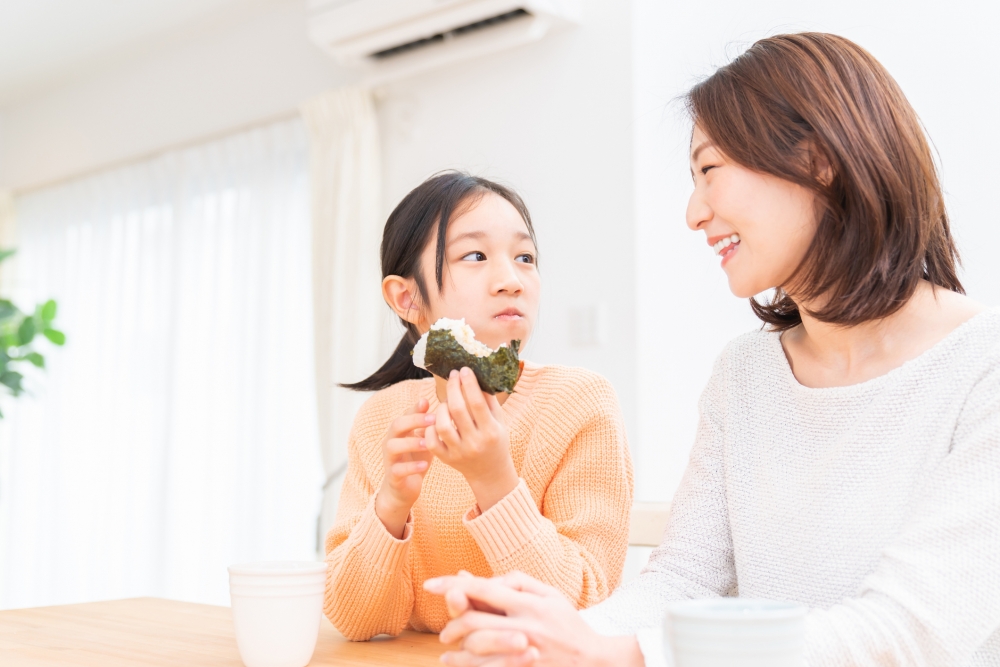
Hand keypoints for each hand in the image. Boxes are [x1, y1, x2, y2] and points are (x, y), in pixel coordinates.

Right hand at [375, 399, 435, 537]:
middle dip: (414, 421)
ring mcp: (390, 459)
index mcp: (400, 432)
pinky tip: (425, 465)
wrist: (404, 489)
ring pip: (393, 446)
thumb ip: (430, 427)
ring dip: (411, 443)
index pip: (404, 414)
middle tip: (433, 420)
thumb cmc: (415, 459)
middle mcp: (391, 442)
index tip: (428, 402)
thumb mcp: (424, 441)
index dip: (415, 408)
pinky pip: (398, 469)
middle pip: (396, 425)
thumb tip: (447, 407)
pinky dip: (411, 467)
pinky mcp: (393, 476)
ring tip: (428, 444)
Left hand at [423, 572, 640, 666]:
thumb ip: (513, 581)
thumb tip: (475, 576)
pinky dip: (466, 665)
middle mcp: (524, 626)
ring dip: (455, 647)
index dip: (452, 585)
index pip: (483, 589)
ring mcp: (523, 652)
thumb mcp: (549, 594)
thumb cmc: (568, 624)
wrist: (594, 661)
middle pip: (473, 620)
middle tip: (445, 630)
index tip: (429, 584)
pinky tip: (456, 662)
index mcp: (530, 603)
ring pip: (475, 647)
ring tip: (447, 647)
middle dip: (452, 623)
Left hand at [426, 368, 518, 510]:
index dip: (469, 384)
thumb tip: (477, 376)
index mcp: (491, 432)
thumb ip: (489, 401)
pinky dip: (430, 428)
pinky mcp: (447, 459)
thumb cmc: (496, 441)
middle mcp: (475, 443)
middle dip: (453, 388)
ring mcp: (459, 452)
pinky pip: (432, 441)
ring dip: (441, 407)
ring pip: (442, 425)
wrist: (490, 472)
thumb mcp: (499, 421)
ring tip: (447, 401)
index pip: (477, 403)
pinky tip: (436, 419)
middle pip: (457, 410)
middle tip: (453, 375)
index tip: (464, 370)